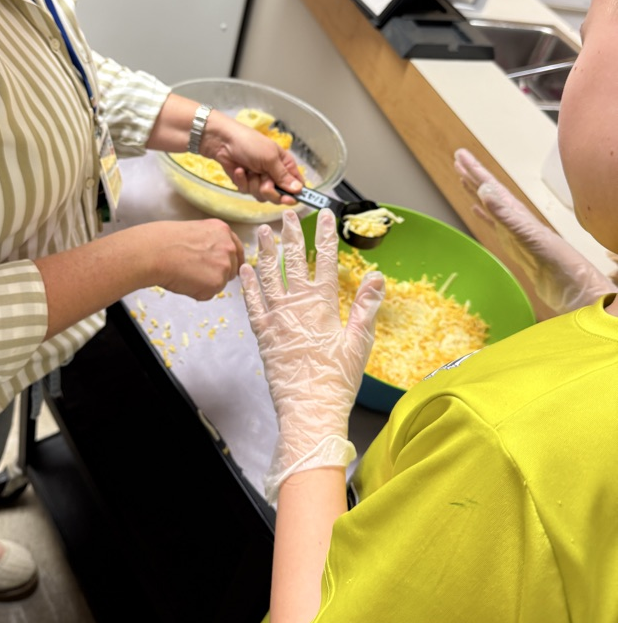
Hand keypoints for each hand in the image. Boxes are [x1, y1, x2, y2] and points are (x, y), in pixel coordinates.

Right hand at [151, 219, 244, 300]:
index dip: (228, 261)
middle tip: (194, 271)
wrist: (154, 252)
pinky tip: (184, 281)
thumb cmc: (164, 241)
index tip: (223, 267)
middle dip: (216, 273)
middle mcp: (228, 247)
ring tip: (185, 273)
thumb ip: (210, 243)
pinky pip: (209, 294)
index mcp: (223, 230)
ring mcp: (225, 265)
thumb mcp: (195, 232)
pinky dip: (197, 292)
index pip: (236, 250)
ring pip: (220, 283)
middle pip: (231, 268)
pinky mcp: (217, 282)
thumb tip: (210, 257)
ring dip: (206, 283)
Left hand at [203, 111, 302, 202]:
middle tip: (264, 182)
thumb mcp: (270, 158)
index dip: (293, 194)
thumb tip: (299, 190)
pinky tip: (239, 170)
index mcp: (285, 165)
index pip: (296, 185)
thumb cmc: (250, 144)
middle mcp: (274, 174)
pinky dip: (242, 181)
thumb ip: (283, 176)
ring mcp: (260, 180)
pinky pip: (248, 191)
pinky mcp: (246, 183)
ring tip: (249, 170)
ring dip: (254, 184)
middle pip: (279, 195)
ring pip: (262, 196)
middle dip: (269, 191)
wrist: (222, 141)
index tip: (289, 199)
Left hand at [242, 208, 384, 501]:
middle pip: (293, 262)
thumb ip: (366, 306)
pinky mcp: (262, 335)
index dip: (325, 236)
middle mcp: (296, 306)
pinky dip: (248, 284)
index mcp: (322, 305)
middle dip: (291, 235)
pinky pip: (252, 304)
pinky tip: (245, 269)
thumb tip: (376, 275)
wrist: (309, 411)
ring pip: (269, 277)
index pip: (324, 262)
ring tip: (262, 230)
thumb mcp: (360, 342)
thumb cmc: (338, 380)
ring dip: (265, 252)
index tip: (325, 215)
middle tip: (288, 212)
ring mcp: (276, 319)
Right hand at [454, 148, 614, 313]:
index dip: (475, 170)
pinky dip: (482, 215)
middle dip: (473, 174)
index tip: (460, 155)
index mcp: (514, 210)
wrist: (565, 281)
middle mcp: (512, 215)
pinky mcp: (511, 242)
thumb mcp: (525, 233)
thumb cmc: (552, 257)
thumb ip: (504, 213)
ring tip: (463, 179)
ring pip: (488, 204)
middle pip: (488, 190)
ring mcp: (511, 228)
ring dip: (475, 191)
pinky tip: (476, 211)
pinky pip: (492, 224)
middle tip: (458, 159)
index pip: (490, 185)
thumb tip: (485, 190)